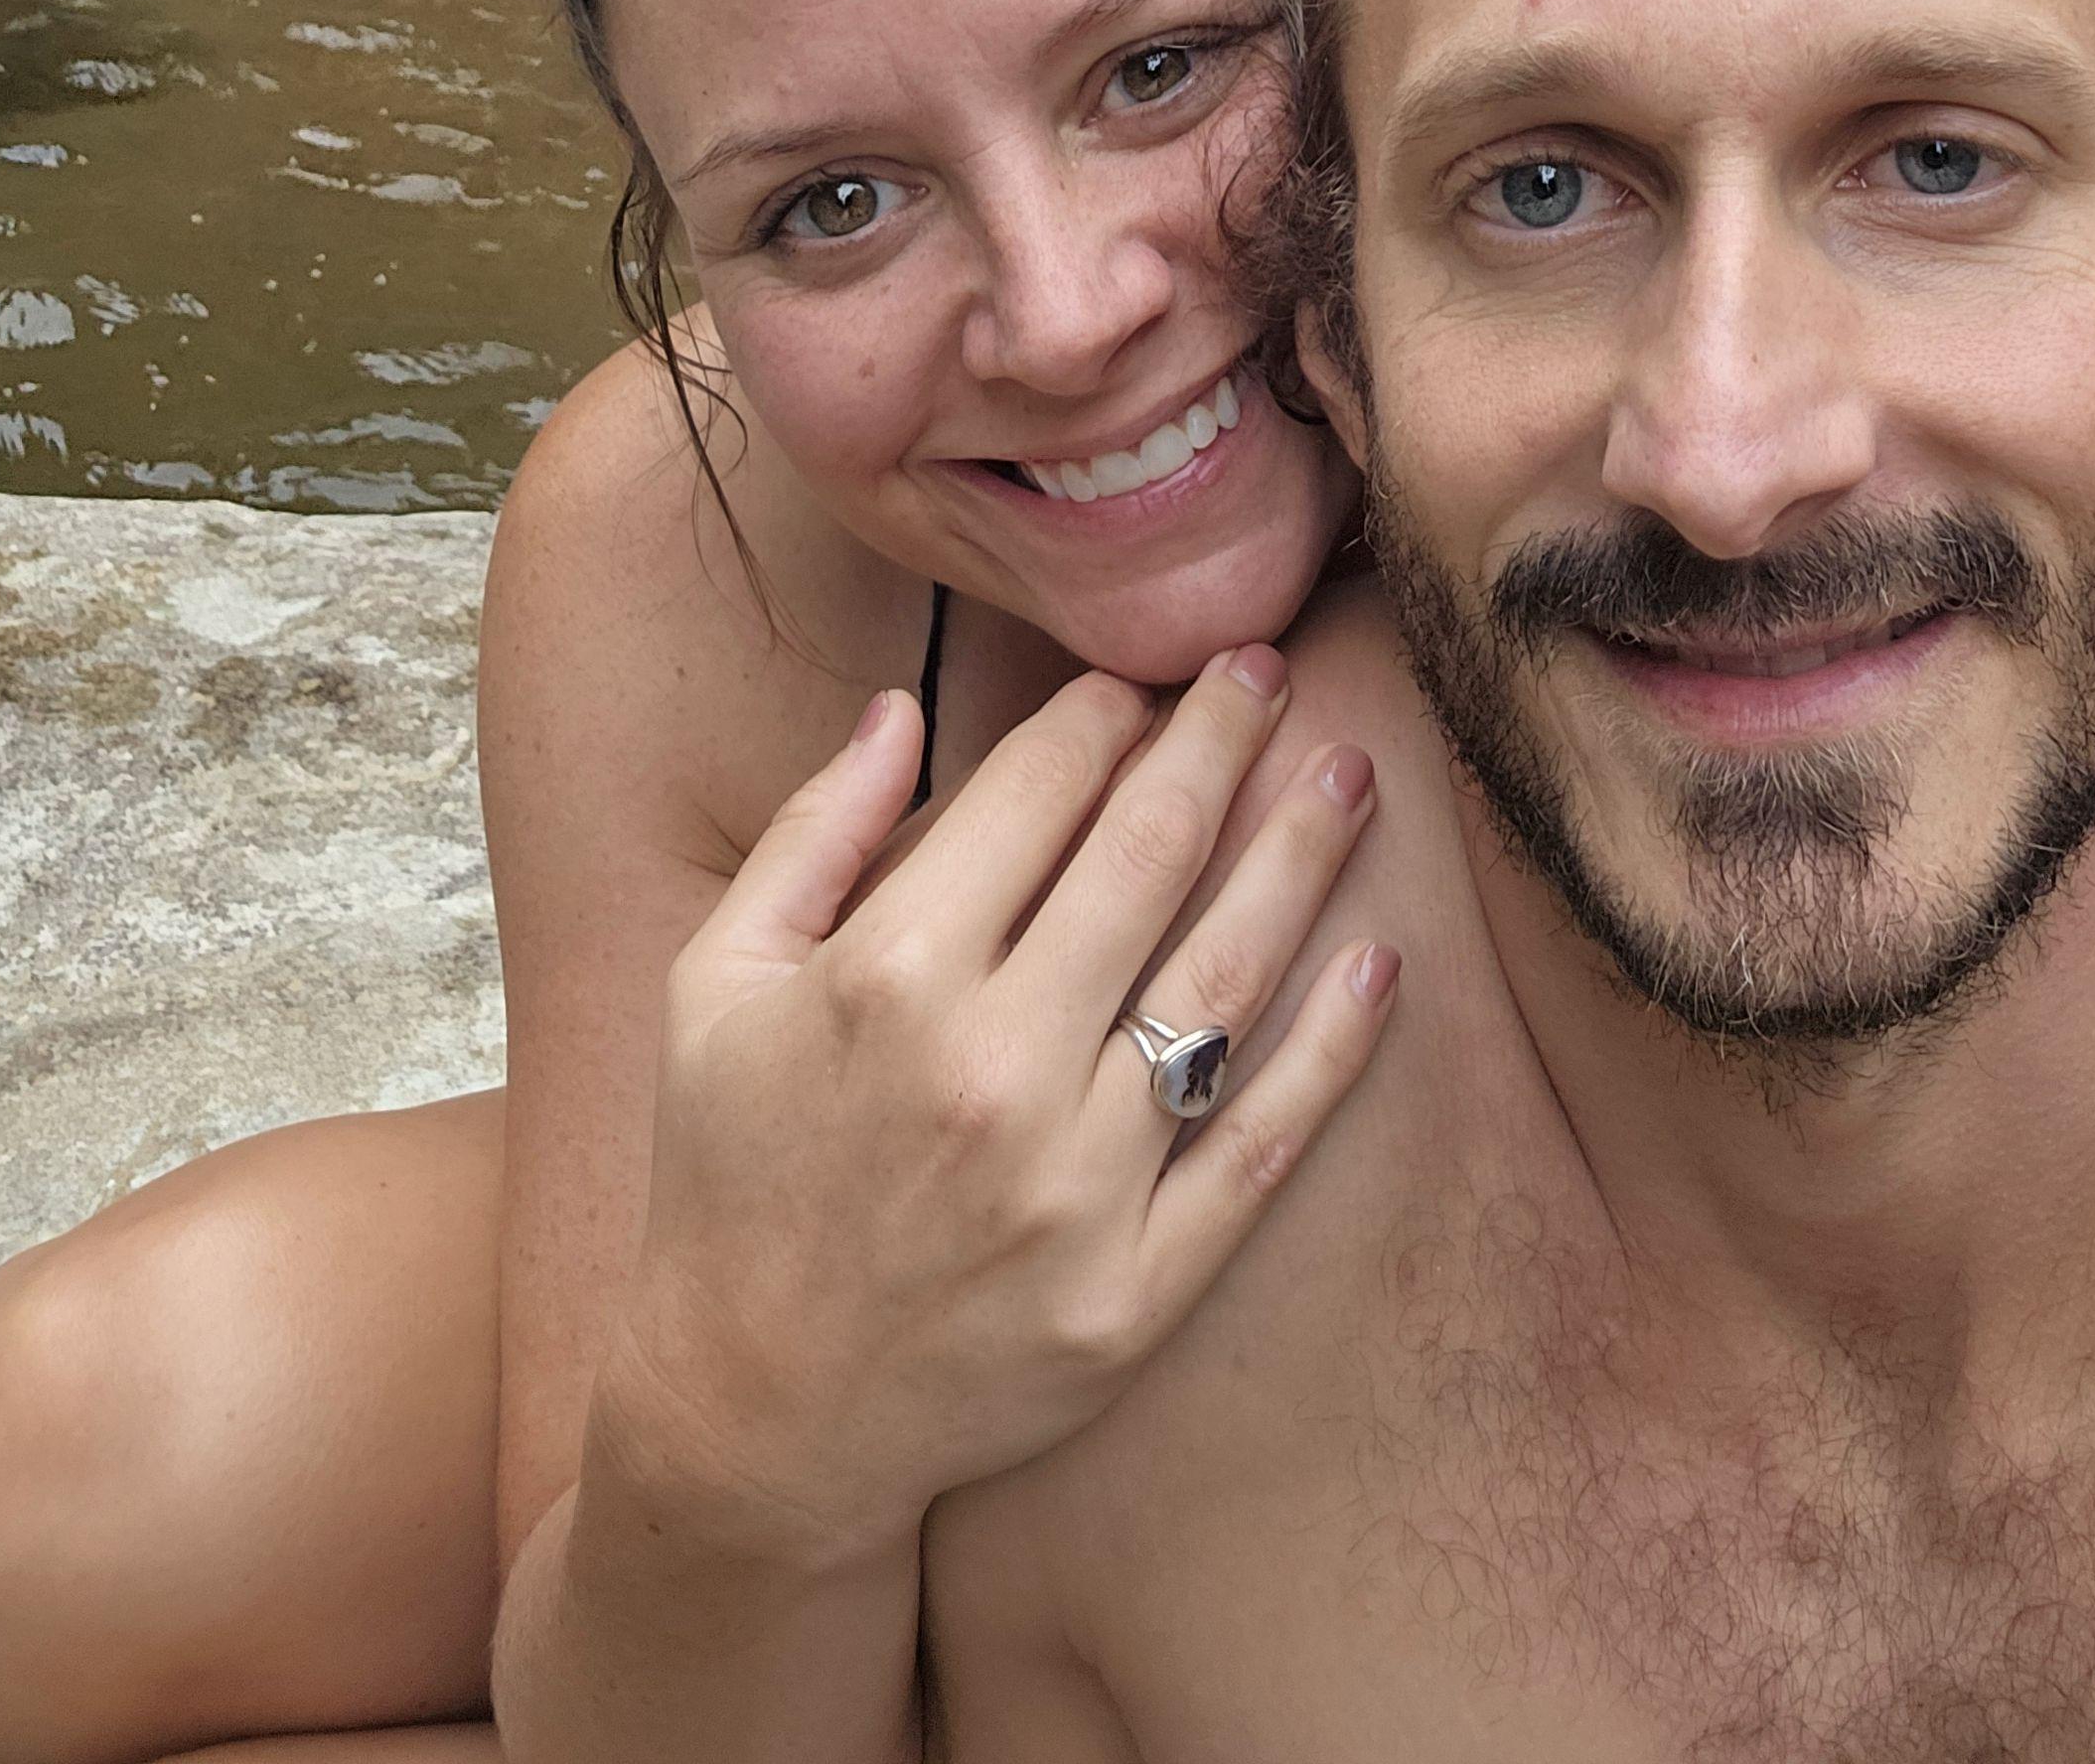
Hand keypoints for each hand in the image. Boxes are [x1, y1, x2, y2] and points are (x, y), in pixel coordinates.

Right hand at [585, 648, 1397, 1571]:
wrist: (752, 1423)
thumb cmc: (729, 1178)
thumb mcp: (716, 985)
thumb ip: (814, 832)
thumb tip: (904, 704)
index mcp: (887, 978)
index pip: (1036, 794)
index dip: (1103, 717)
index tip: (1141, 679)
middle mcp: (992, 1070)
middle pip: (1151, 855)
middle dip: (1221, 741)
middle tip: (1270, 670)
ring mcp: (1076, 1187)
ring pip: (1226, 982)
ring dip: (1302, 860)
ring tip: (1354, 775)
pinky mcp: (1136, 1289)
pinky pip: (1262, 1146)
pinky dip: (1333, 1050)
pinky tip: (1378, 962)